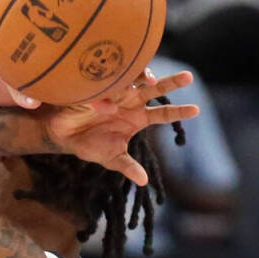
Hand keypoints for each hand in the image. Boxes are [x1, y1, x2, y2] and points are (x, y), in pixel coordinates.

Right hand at [39, 69, 199, 185]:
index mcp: (137, 118)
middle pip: (156, 89)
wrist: (61, 134)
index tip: (197, 110)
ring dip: (146, 76)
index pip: (163, 113)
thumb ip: (127, 166)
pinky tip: (106, 100)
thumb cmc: (88, 146)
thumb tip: (144, 181)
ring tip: (150, 80)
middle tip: (189, 77)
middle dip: (172, 83)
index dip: (179, 111)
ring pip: (137, 78)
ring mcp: (116, 92)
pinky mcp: (99, 86)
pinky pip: (110, 82)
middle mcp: (131, 102)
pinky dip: (112, 87)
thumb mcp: (110, 158)